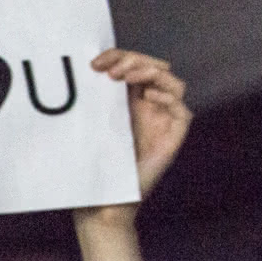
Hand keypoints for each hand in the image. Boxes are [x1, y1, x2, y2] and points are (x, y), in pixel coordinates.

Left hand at [91, 49, 191, 199]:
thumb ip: (91, 101)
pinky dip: (168, 97)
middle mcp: (148, 106)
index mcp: (127, 100)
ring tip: (126, 79)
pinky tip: (147, 98)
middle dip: (133, 61)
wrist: (102, 203)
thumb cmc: (92, 167)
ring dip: (150, 73)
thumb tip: (79, 71)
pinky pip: (182, 109)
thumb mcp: (89, 127)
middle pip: (153, 67)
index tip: (94, 63)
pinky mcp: (173, 137)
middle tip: (110, 71)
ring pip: (171, 82)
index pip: (131, 65)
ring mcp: (162, 120)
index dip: (117, 57)